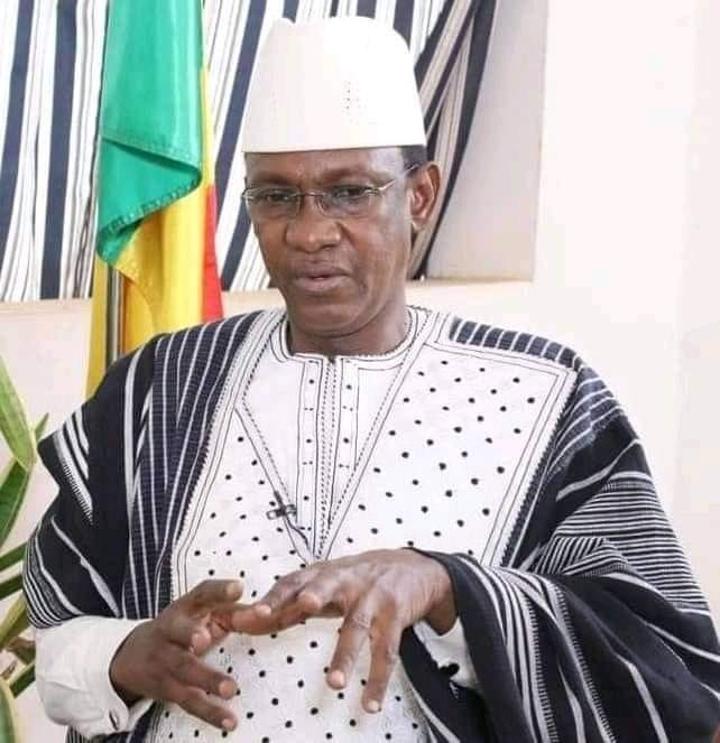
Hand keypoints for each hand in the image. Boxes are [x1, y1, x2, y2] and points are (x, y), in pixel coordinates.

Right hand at [109, 579, 243, 731]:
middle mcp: (170, 630)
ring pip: (184, 669)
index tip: (237, 588)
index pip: (201, 594)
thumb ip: (235, 612)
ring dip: (206, 679)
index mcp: (185, 607)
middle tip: (204, 640)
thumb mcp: (202, 613)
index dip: (218, 590)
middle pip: (178, 631)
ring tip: (230, 688)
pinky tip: (229, 720)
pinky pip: (189, 701)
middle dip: (190, 634)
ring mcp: (165, 660)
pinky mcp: (167, 688)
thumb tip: (267, 612)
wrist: (132, 656)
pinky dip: (209, 712)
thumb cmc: (182, 627)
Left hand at [229, 549, 454, 713]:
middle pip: (328, 585)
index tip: (254, 612)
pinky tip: (370, 703)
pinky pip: (387, 651)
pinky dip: (378, 680)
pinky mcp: (395, 615)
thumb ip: (288, 605)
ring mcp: (372, 598)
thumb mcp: (325, 584)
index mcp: (324, 573)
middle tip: (304, 604)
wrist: (411, 567)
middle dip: (316, 594)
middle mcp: (347, 581)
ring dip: (345, 655)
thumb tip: (243, 621)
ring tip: (333, 683)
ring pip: (357, 626)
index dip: (275, 595)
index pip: (294, 581)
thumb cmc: (356, 579)